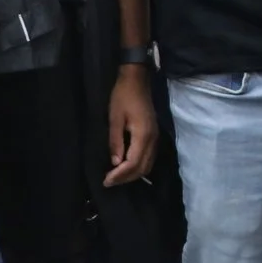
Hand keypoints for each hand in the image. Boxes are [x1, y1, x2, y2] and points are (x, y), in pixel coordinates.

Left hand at [104, 66, 154, 185]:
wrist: (137, 80)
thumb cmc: (122, 97)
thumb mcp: (114, 118)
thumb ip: (115, 141)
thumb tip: (115, 163)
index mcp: (143, 135)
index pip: (133, 163)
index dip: (120, 175)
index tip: (106, 181)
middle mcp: (152, 139)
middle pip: (142, 168)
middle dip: (126, 178)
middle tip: (109, 182)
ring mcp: (155, 137)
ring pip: (148, 165)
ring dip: (133, 174)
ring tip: (116, 177)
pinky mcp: (154, 135)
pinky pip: (149, 158)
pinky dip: (138, 166)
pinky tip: (126, 166)